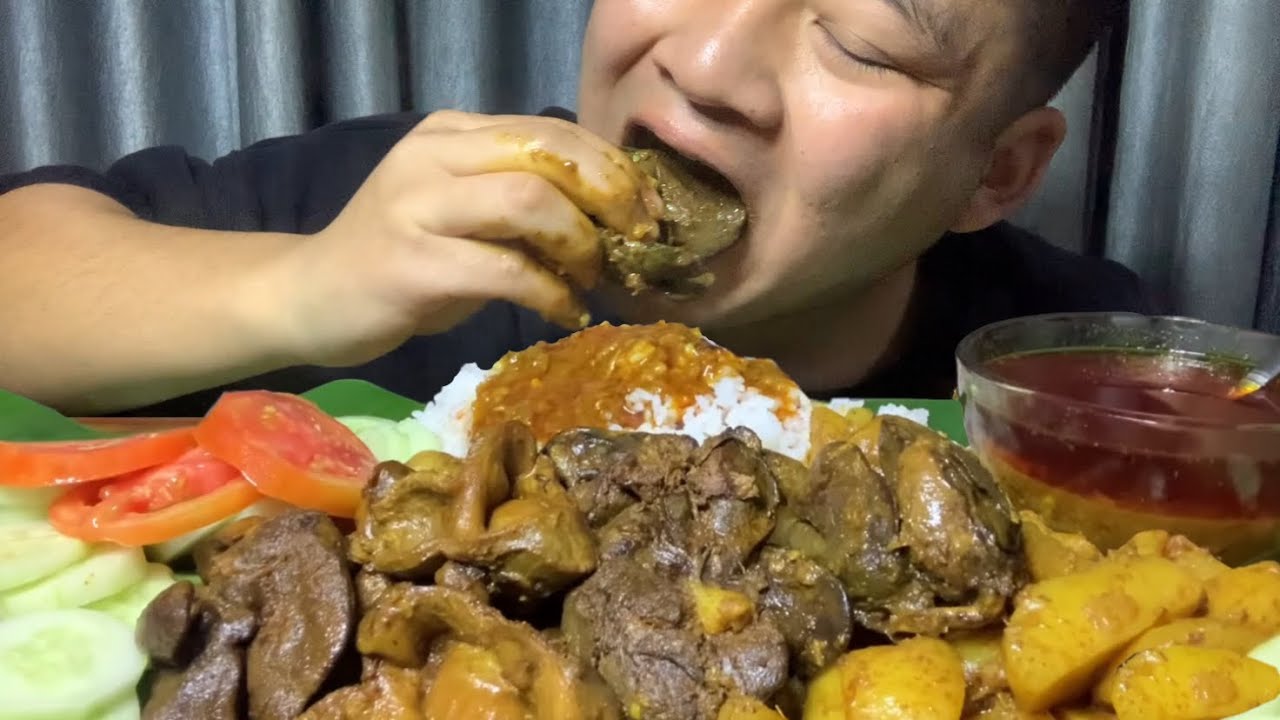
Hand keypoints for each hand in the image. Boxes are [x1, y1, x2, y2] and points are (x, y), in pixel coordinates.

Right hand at [280, 111, 661, 366]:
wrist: (308, 297)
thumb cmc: (398, 260)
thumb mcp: (462, 213)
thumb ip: (522, 200)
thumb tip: (614, 219)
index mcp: (452, 133)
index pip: (552, 130)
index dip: (611, 168)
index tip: (646, 210)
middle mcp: (433, 155)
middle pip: (549, 153)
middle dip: (609, 197)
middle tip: (636, 242)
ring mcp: (417, 206)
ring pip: (530, 201)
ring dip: (581, 244)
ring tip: (593, 278)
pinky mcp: (411, 264)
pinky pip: (506, 271)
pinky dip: (551, 293)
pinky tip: (565, 311)